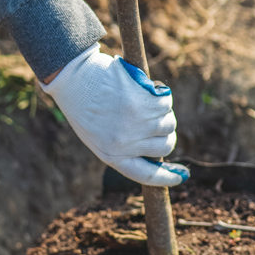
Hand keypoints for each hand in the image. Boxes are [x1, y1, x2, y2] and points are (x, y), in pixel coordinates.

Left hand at [40, 44, 188, 186]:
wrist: (72, 77)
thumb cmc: (82, 103)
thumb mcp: (97, 134)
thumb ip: (123, 145)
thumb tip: (155, 148)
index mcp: (112, 156)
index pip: (147, 174)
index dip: (166, 177)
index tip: (181, 176)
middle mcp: (127, 144)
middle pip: (165, 146)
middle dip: (165, 132)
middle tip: (154, 117)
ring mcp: (138, 124)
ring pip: (168, 122)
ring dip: (162, 110)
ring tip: (141, 97)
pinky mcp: (145, 103)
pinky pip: (166, 101)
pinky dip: (160, 92)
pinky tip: (144, 86)